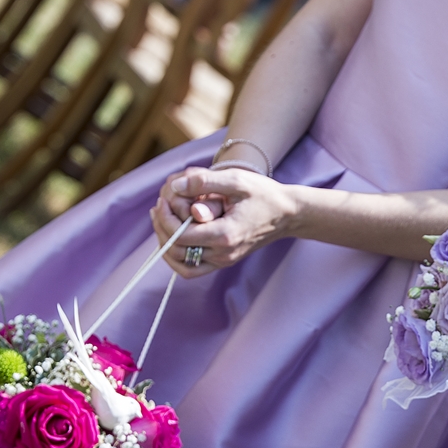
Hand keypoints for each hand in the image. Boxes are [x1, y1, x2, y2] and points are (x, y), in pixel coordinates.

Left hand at [149, 166, 298, 277]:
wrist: (287, 214)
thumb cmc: (263, 194)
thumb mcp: (236, 180)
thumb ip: (204, 182)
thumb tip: (175, 186)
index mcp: (225, 236)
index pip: (180, 236)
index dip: (165, 218)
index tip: (164, 198)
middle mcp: (223, 254)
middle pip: (176, 251)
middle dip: (162, 227)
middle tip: (160, 206)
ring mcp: (223, 261)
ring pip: (181, 264)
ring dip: (166, 243)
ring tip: (163, 219)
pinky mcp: (223, 261)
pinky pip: (192, 268)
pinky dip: (177, 254)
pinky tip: (173, 233)